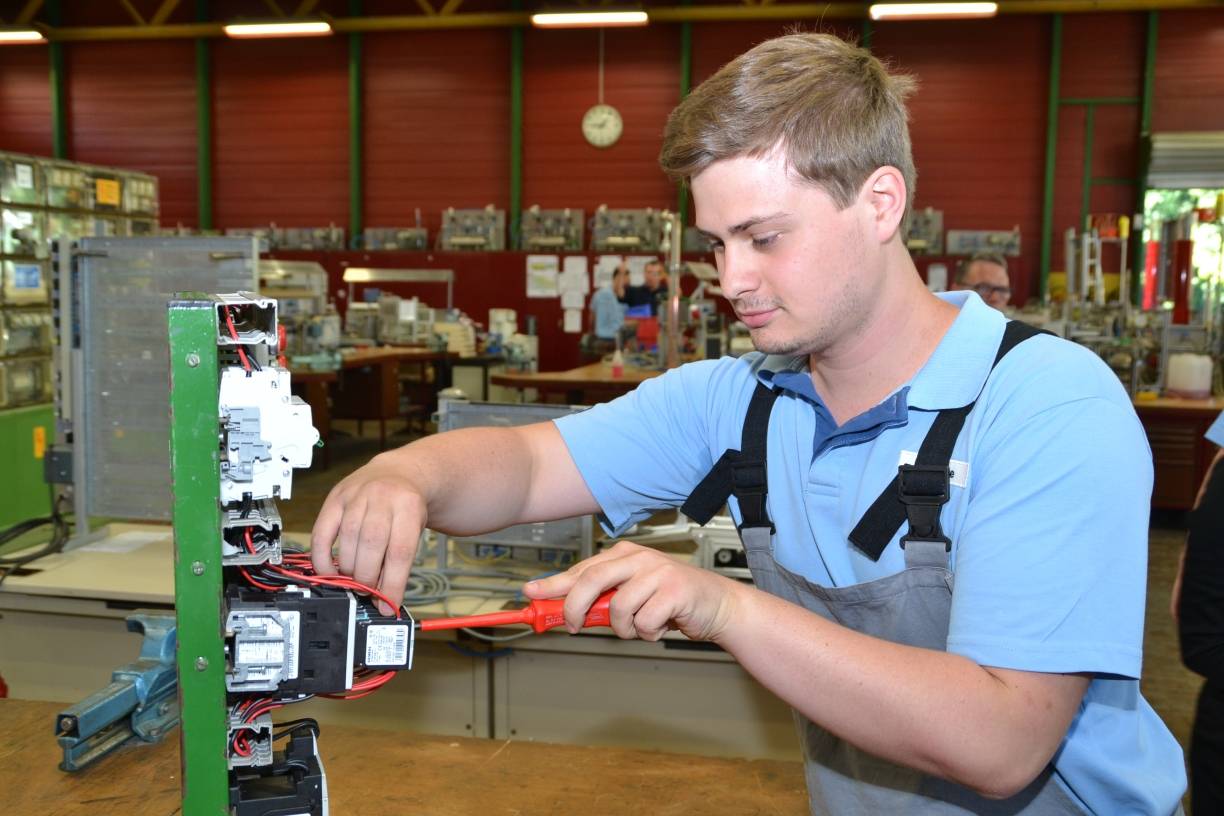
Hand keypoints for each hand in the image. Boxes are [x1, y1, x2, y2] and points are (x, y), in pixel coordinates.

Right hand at [311, 451, 427, 614]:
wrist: (398, 473)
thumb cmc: (406, 507)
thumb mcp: (414, 529)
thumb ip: (399, 560)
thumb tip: (384, 599)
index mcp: (408, 506)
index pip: (400, 551)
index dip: (392, 583)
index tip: (386, 604)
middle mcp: (381, 497)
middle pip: (371, 544)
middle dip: (367, 576)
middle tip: (367, 591)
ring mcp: (356, 496)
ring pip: (347, 539)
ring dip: (347, 569)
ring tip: (353, 582)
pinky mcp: (335, 498)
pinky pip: (321, 532)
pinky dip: (322, 557)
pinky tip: (328, 570)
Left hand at [522, 540, 747, 641]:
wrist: (716, 605)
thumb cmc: (671, 602)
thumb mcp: (632, 596)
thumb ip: (602, 600)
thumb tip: (564, 612)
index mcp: (624, 555)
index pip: (581, 569)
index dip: (553, 583)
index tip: (530, 593)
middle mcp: (638, 559)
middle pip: (590, 581)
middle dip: (575, 608)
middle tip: (574, 626)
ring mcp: (656, 572)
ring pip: (617, 608)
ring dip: (625, 628)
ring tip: (641, 626)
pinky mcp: (673, 590)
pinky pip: (643, 622)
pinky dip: (648, 633)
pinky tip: (661, 625)